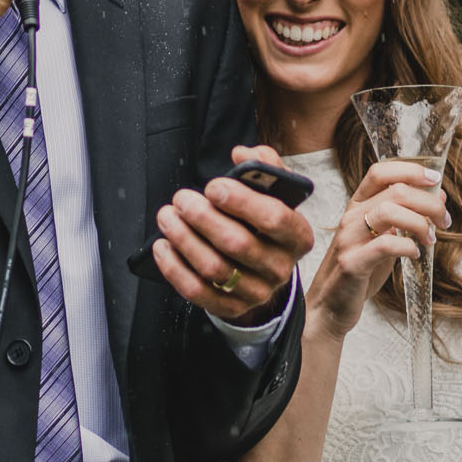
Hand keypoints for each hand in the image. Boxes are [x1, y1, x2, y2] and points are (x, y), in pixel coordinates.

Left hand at [152, 146, 317, 322]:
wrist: (263, 271)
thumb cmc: (264, 224)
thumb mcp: (275, 194)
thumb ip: (265, 166)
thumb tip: (242, 154)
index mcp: (298, 236)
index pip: (275, 218)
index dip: (241, 201)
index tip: (212, 186)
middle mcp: (281, 268)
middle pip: (238, 244)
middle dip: (203, 218)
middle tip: (180, 199)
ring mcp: (257, 292)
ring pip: (215, 268)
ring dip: (184, 240)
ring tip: (167, 217)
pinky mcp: (232, 308)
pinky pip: (198, 292)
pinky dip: (175, 269)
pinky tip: (163, 246)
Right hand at [304, 159, 444, 341]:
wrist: (328, 307)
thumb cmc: (359, 271)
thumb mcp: (384, 238)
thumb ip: (406, 217)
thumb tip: (437, 196)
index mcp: (357, 206)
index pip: (380, 172)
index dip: (410, 170)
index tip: (434, 179)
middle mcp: (351, 217)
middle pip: (395, 190)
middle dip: (428, 202)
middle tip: (444, 219)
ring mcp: (349, 239)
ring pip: (389, 211)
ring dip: (419, 222)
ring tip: (430, 239)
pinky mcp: (352, 263)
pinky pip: (385, 245)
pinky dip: (407, 246)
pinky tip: (415, 254)